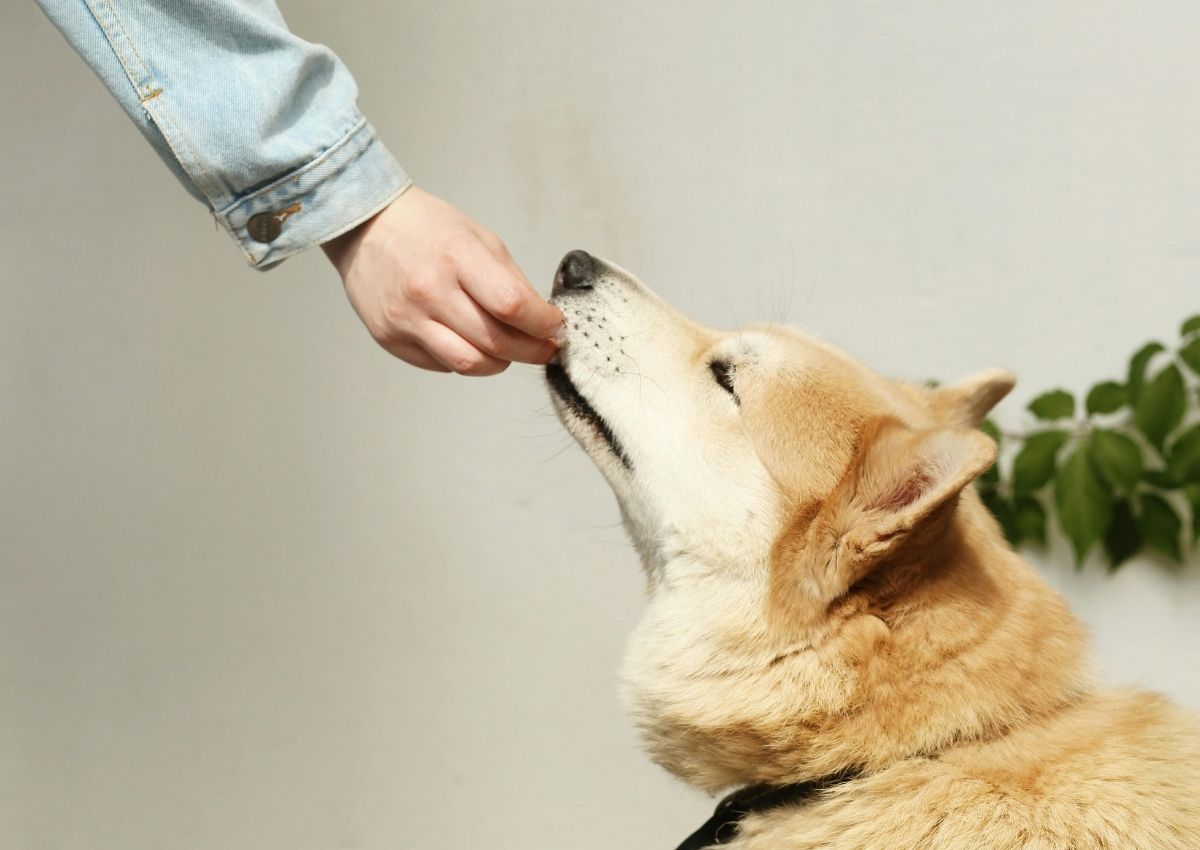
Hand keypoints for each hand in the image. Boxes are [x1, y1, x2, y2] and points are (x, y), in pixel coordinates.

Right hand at [322, 188, 562, 374]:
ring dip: (500, 363)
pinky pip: (442, 364)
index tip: (555, 326)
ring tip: (509, 351)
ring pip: (469, 364)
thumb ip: (511, 280)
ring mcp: (406, 318)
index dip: (543, 323)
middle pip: (496, 342)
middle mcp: (429, 290)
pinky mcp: (390, 338)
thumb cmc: (426, 229)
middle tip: (545, 348)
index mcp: (456, 256)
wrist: (365, 227)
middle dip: (532, 351)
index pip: (512, 304)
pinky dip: (466, 359)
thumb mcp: (479, 238)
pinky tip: (469, 342)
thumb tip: (541, 319)